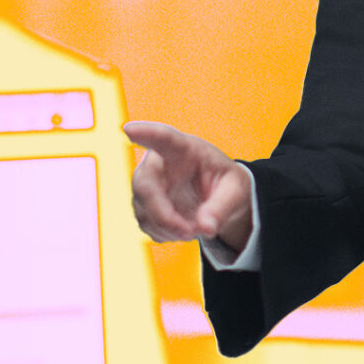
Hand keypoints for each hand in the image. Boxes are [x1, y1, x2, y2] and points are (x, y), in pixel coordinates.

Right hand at [121, 121, 254, 251]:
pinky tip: (183, 228)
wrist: (217, 196)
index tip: (128, 130)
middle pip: (145, 186)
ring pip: (144, 211)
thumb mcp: (235, 191)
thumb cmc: (225, 183)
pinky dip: (167, 234)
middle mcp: (159, 163)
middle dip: (163, 215)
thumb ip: (222, 207)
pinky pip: (147, 225)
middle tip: (189, 232)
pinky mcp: (143, 205)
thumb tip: (206, 228)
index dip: (145, 133)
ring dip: (169, 229)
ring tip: (195, 228)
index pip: (163, 138)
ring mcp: (148, 185)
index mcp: (184, 149)